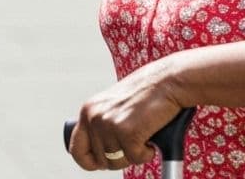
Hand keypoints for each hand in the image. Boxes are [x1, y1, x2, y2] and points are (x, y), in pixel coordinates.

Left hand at [67, 60, 184, 171]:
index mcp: (88, 111)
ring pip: (118, 161)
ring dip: (134, 154)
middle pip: (100, 160)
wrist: (168, 81)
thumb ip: (104, 125)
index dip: (89, 161)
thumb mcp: (114, 106)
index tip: (102, 163)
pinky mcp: (127, 132)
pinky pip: (135, 158)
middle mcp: (94, 117)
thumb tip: (103, 155)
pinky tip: (151, 137)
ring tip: (143, 136)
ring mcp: (109, 124)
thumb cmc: (146, 93)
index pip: (76, 149)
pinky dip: (147, 153)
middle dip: (119, 158)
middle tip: (133, 144)